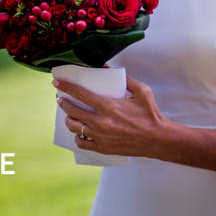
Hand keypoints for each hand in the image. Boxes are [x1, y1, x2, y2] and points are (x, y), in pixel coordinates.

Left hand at [54, 75, 173, 157]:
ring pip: (74, 127)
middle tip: (61, 99)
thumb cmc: (150, 115)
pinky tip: (79, 132)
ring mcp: (101, 137)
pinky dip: (78, 137)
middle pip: (73, 111)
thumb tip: (108, 67)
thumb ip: (126, 79)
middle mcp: (102, 122)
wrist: (158, 139)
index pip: (81, 94)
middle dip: (63, 103)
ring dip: (69, 119)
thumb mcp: (141, 91)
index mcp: (109, 106)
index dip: (66, 87)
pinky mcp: (104, 148)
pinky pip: (82, 143)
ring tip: (69, 114)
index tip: (57, 83)